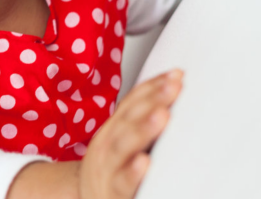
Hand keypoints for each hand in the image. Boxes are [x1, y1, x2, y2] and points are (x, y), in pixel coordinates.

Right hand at [77, 69, 183, 198]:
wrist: (83, 198)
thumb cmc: (112, 169)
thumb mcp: (122, 141)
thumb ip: (143, 121)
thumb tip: (175, 93)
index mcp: (114, 129)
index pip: (132, 102)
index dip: (153, 86)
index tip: (176, 75)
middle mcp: (108, 144)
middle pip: (129, 118)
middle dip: (152, 100)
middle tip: (173, 87)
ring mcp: (108, 167)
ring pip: (123, 145)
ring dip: (143, 129)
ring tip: (162, 115)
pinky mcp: (112, 192)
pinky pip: (122, 182)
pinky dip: (132, 172)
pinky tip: (144, 162)